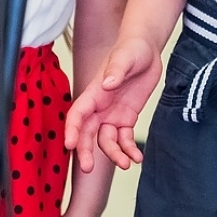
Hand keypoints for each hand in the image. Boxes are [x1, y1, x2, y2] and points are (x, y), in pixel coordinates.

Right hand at [63, 36, 162, 171]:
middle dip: (85, 151)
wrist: (147, 49)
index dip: (72, 129)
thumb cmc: (132, 48)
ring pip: (106, 140)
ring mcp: (112, 114)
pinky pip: (124, 139)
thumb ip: (116, 70)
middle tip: (88, 168)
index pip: (77, 114)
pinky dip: (129, 150)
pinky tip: (137, 158)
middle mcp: (99, 107)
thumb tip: (108, 84)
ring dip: (113, 154)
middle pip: (87, 133)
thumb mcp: (125, 56)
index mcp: (94, 92)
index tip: (70, 145)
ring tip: (126, 164)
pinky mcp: (126, 118)